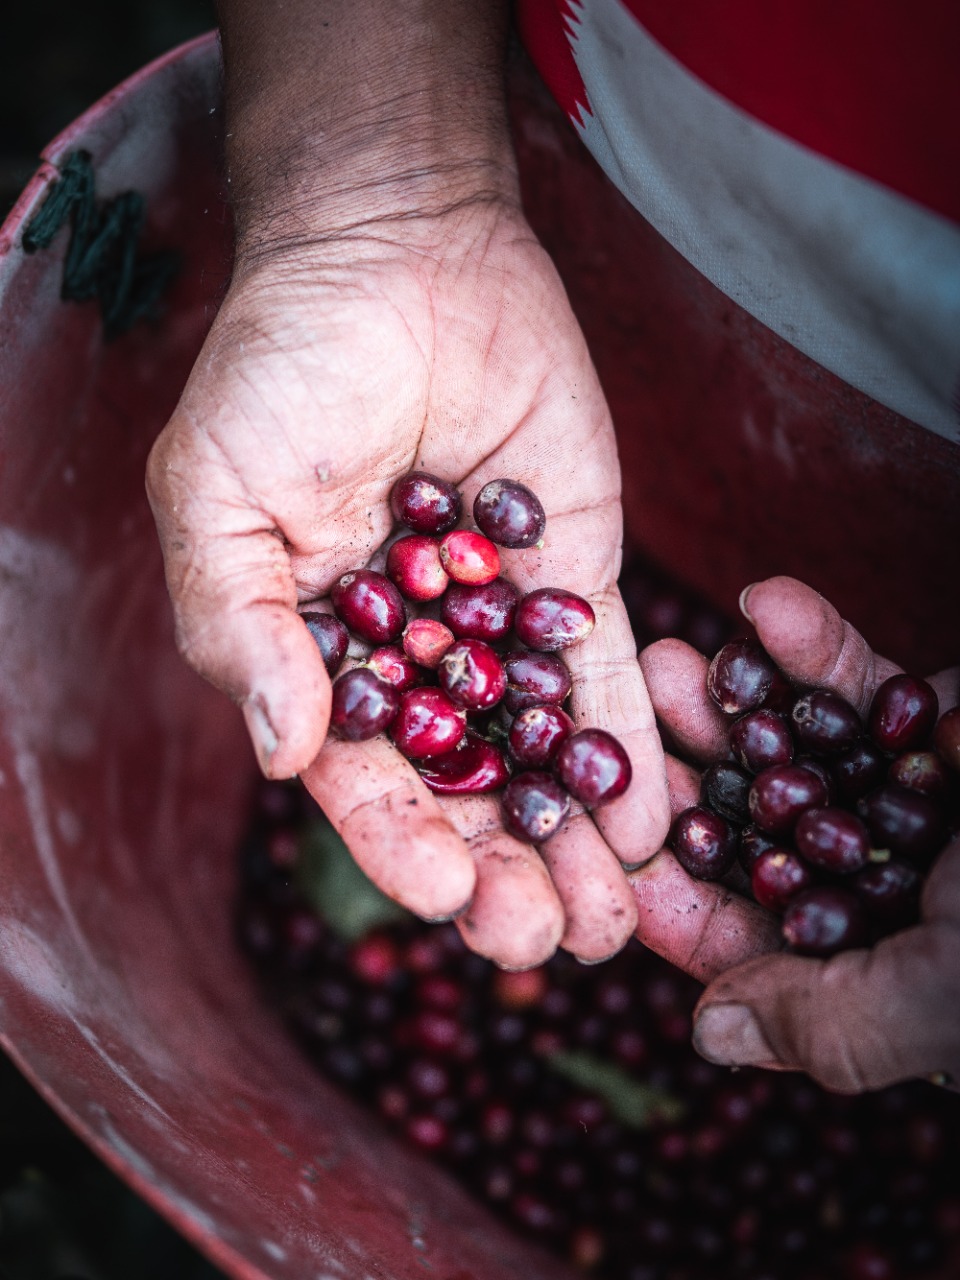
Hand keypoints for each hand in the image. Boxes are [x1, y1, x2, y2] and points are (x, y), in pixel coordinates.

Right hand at [147, 194, 669, 970]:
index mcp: (318, 655)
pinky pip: (601, 673)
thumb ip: (242, 626)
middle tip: (547, 942)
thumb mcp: (214, 496)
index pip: (360, 776)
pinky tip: (655, 819)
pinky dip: (627, 745)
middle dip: (505, 871)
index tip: (448, 902)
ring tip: (615, 919)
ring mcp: (498, 622)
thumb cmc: (283, 370)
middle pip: (463, 788)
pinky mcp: (573, 576)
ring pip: (538, 753)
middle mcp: (414, 657)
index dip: (401, 844)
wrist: (396, 255)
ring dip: (576, 840)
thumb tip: (284, 755)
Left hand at [635, 574, 959, 1092]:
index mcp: (902, 978)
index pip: (761, 949)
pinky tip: (767, 600)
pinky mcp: (952, 727)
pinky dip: (823, 648)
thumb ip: (838, 1025)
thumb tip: (710, 1036)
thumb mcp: (956, 997)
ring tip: (668, 655)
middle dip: (692, 783)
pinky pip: (873, 687)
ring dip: (735, 703)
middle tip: (613, 734)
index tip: (605, 855)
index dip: (681, 907)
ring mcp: (924, 804)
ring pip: (801, 753)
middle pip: (764, 838)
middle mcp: (904, 892)